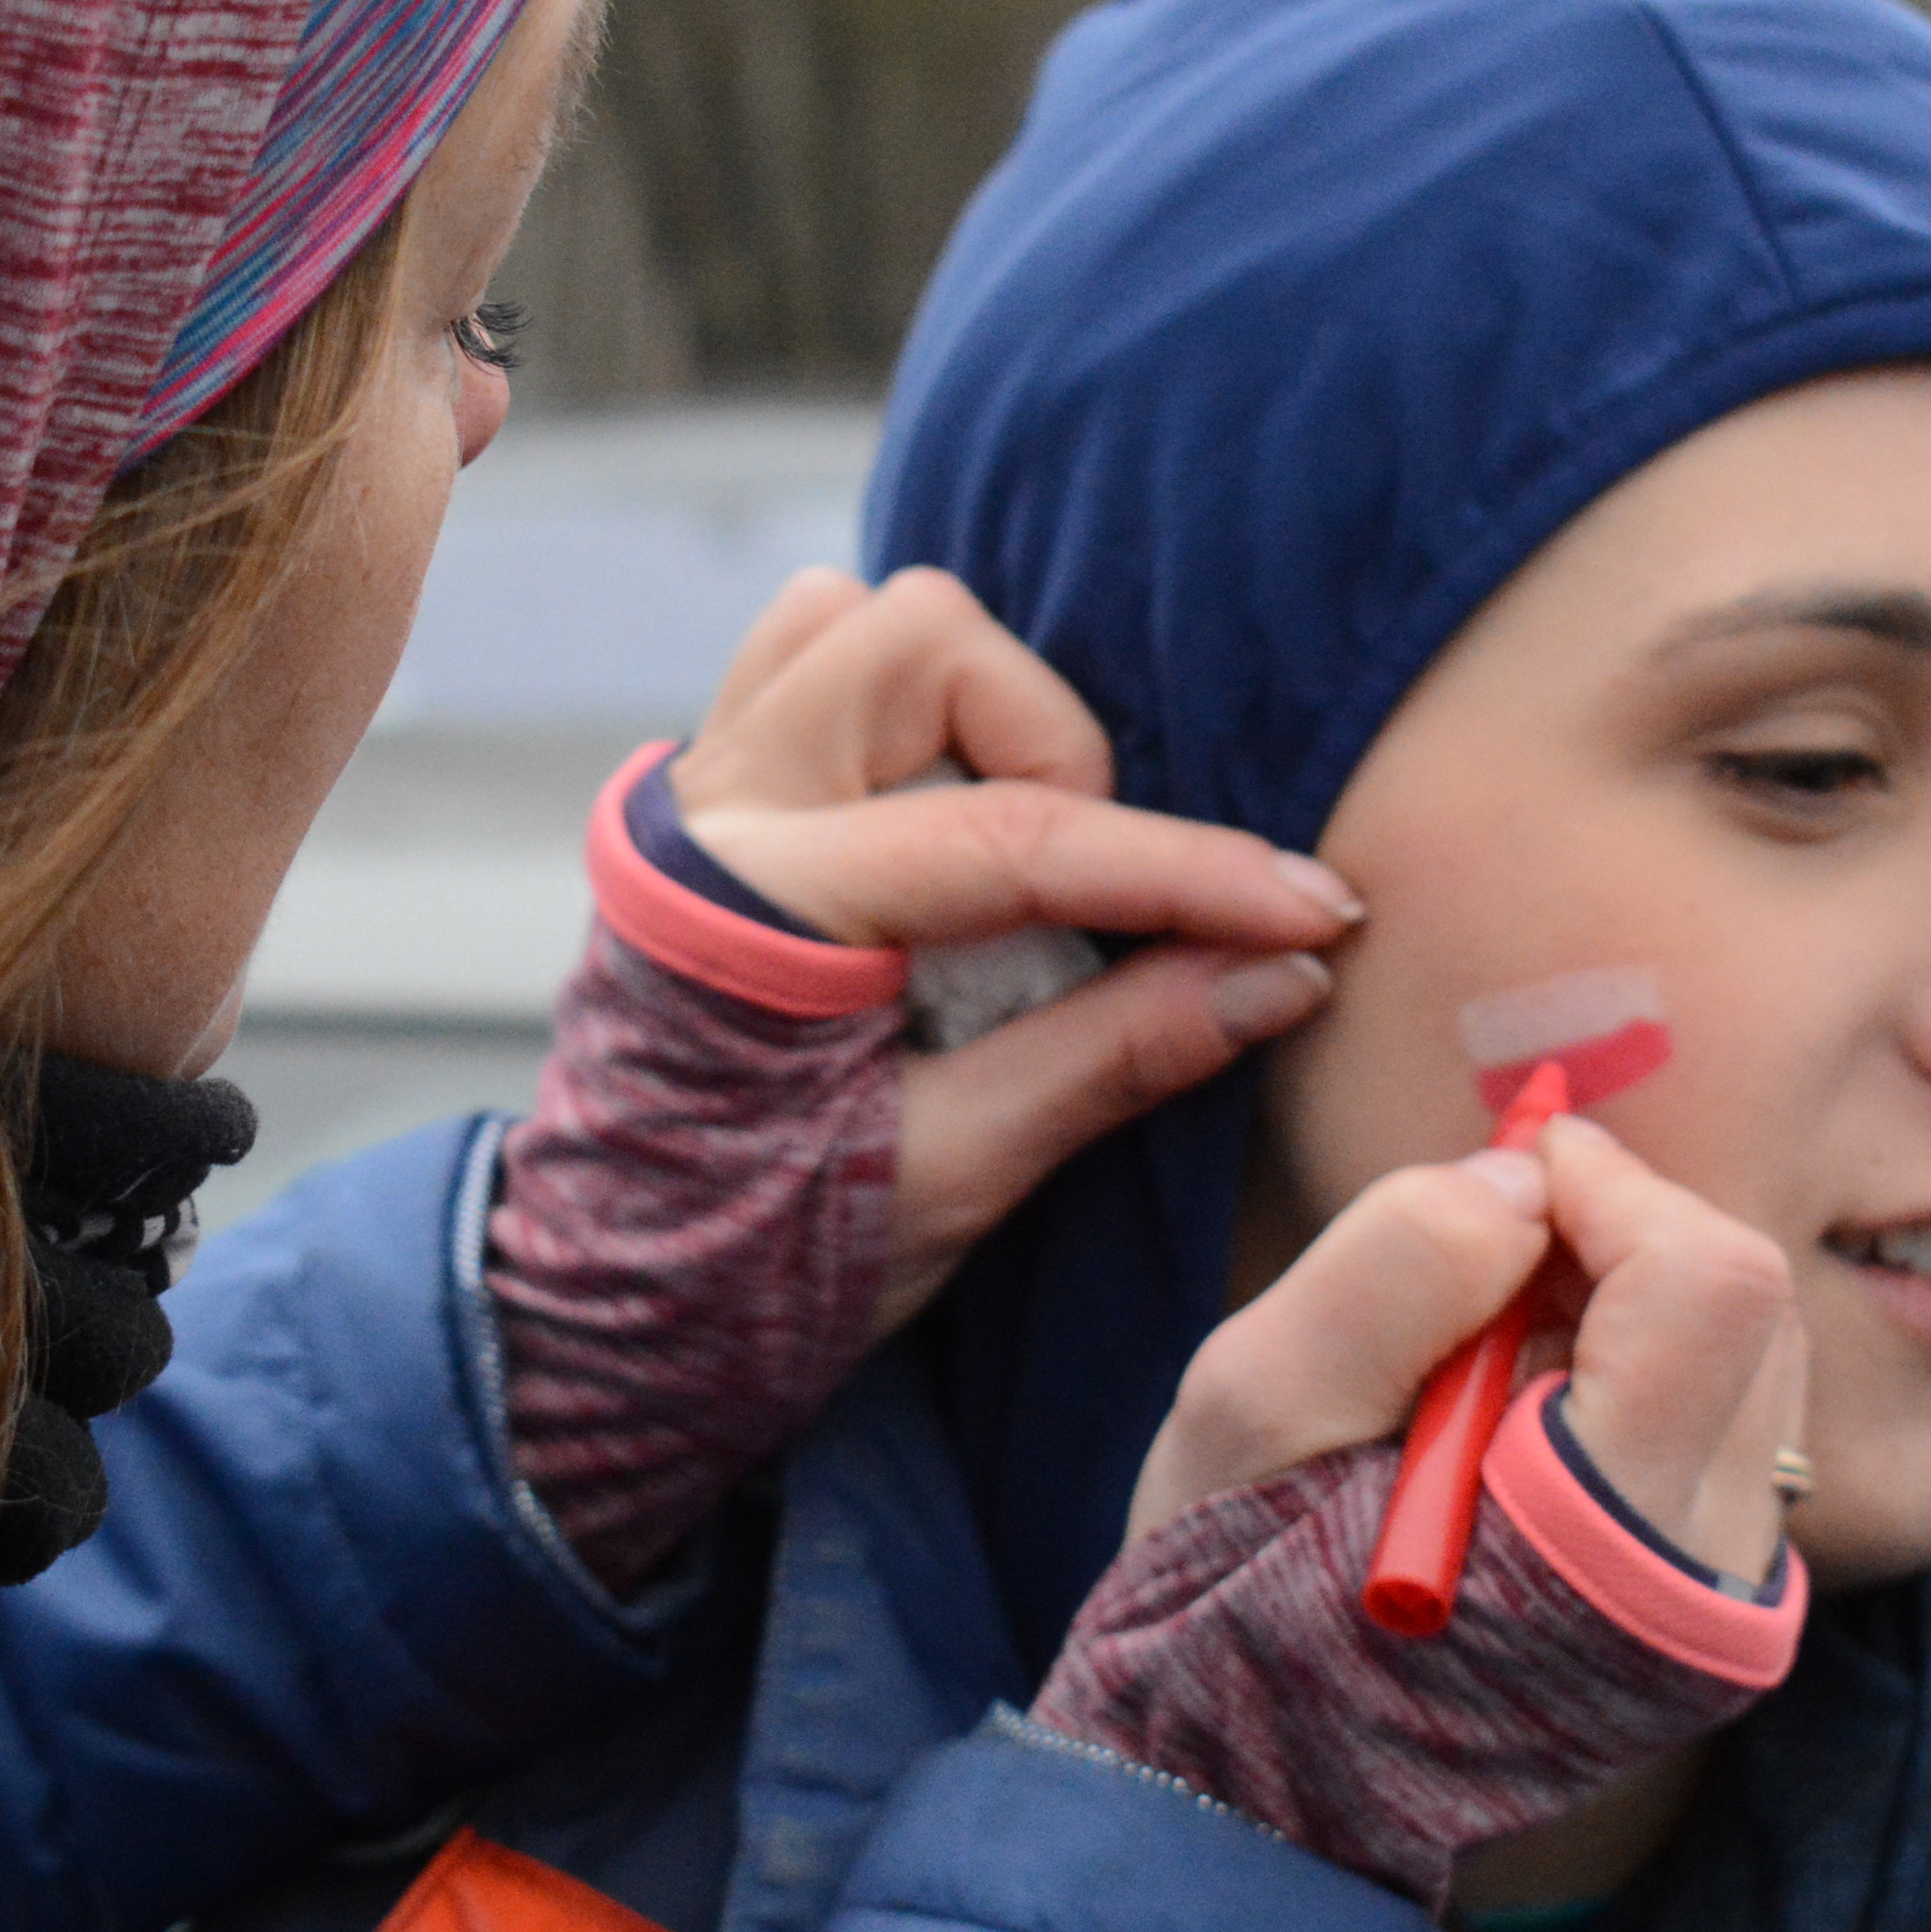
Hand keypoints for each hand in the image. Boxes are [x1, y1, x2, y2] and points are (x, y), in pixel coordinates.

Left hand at [666, 565, 1362, 1332]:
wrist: (616, 1308)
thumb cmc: (763, 1269)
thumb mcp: (953, 1179)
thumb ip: (1112, 1054)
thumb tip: (1286, 973)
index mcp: (751, 915)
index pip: (1010, 839)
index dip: (1187, 872)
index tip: (1315, 912)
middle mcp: (710, 814)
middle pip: (918, 639)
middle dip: (1052, 742)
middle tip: (1097, 890)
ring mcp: (701, 792)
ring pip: (854, 623)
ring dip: (972, 709)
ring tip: (1026, 843)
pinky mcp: (713, 801)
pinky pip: (812, 666)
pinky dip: (910, 716)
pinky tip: (960, 827)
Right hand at [1130, 1115, 1800, 1586]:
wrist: (1259, 1778)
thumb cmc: (1227, 1592)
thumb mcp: (1251, 1409)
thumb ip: (1390, 1275)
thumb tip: (1523, 1180)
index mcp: (1601, 1535)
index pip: (1707, 1287)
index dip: (1611, 1186)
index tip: (1508, 1172)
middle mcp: (1707, 1571)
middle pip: (1751, 1304)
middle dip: (1622, 1234)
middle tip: (1486, 1261)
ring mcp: (1730, 1591)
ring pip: (1753, 1352)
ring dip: (1633, 1296)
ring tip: (1490, 1345)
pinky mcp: (1722, 1595)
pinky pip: (1732, 1416)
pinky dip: (1643, 1362)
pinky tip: (1523, 1405)